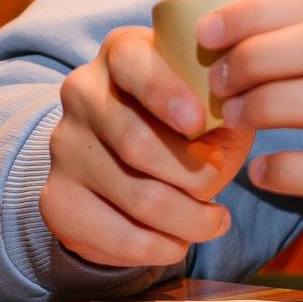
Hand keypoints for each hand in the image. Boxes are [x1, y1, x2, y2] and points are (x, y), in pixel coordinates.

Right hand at [41, 27, 253, 268]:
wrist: (128, 165)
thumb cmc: (185, 126)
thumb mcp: (212, 104)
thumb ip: (229, 104)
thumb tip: (244, 115)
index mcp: (122, 54)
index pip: (133, 63)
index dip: (166, 94)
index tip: (198, 122)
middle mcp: (83, 94)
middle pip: (136, 143)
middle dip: (194, 175)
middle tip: (218, 185)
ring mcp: (66, 148)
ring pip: (137, 197)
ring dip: (189, 220)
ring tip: (212, 221)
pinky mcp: (59, 199)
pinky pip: (119, 237)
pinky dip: (161, 247)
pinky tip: (179, 241)